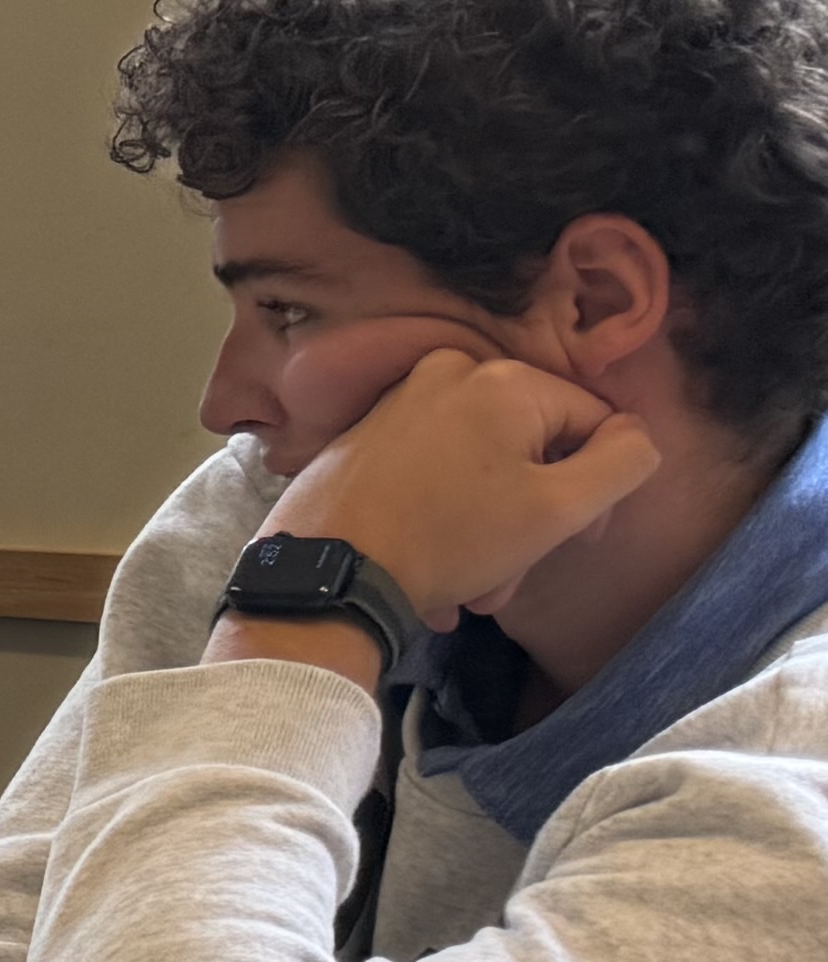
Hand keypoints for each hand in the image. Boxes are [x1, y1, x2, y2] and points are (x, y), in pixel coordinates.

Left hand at [259, 341, 657, 625]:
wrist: (328, 569)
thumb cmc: (449, 538)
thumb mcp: (559, 508)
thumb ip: (622, 463)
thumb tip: (635, 436)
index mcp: (504, 379)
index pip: (595, 424)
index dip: (599, 489)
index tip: (577, 540)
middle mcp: (450, 373)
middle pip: (535, 449)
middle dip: (535, 523)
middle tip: (512, 577)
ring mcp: (403, 402)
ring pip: (486, 472)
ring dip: (493, 537)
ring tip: (473, 589)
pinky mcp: (370, 436)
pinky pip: (439, 476)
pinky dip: (449, 523)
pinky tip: (438, 575)